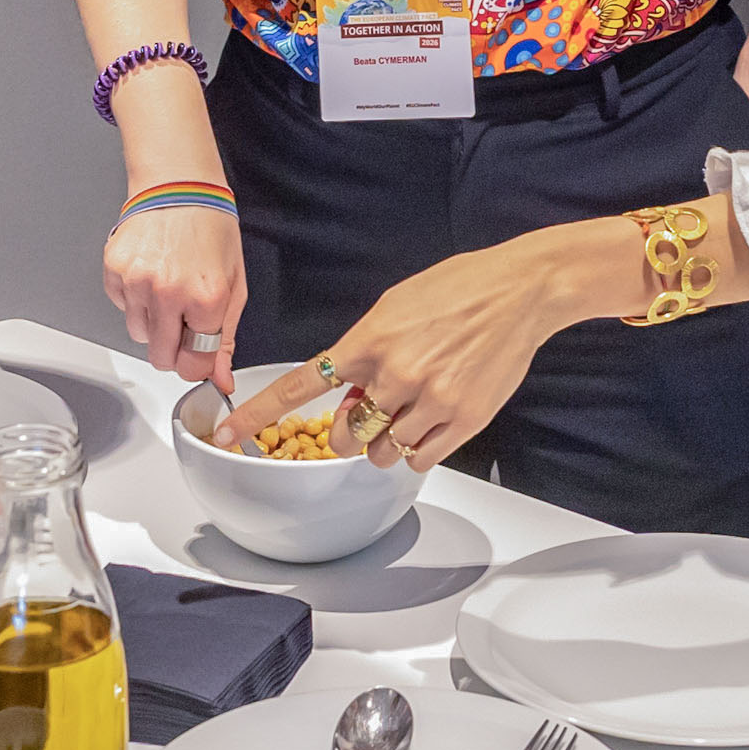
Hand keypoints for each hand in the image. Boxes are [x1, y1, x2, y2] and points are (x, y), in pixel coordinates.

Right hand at [102, 194, 246, 400]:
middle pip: (162, 358)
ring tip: (168, 287)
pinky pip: (121, 307)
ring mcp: (137, 282)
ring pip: (139, 335)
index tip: (198, 354)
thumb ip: (225, 337)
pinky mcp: (114, 271)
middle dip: (174, 348)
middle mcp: (168, 293)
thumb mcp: (233, 284)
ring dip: (154, 321)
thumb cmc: (211, 227)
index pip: (194, 364)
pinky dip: (135, 299)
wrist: (179, 185)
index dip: (197, 363)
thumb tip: (220, 379)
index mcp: (206, 297)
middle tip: (184, 320)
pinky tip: (150, 273)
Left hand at [222, 220, 632, 472]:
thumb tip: (347, 390)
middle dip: (347, 431)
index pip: (298, 385)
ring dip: (386, 442)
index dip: (257, 414)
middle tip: (369, 411)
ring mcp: (429, 400)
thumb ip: (363, 350)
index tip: (229, 434)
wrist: (519, 291)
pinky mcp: (462, 420)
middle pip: (343, 434)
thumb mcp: (394, 306)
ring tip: (412, 409)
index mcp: (368, 341)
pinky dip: (418, 450)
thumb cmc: (457, 289)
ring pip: (382, 453)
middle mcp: (393, 374)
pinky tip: (431, 422)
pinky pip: (419, 459)